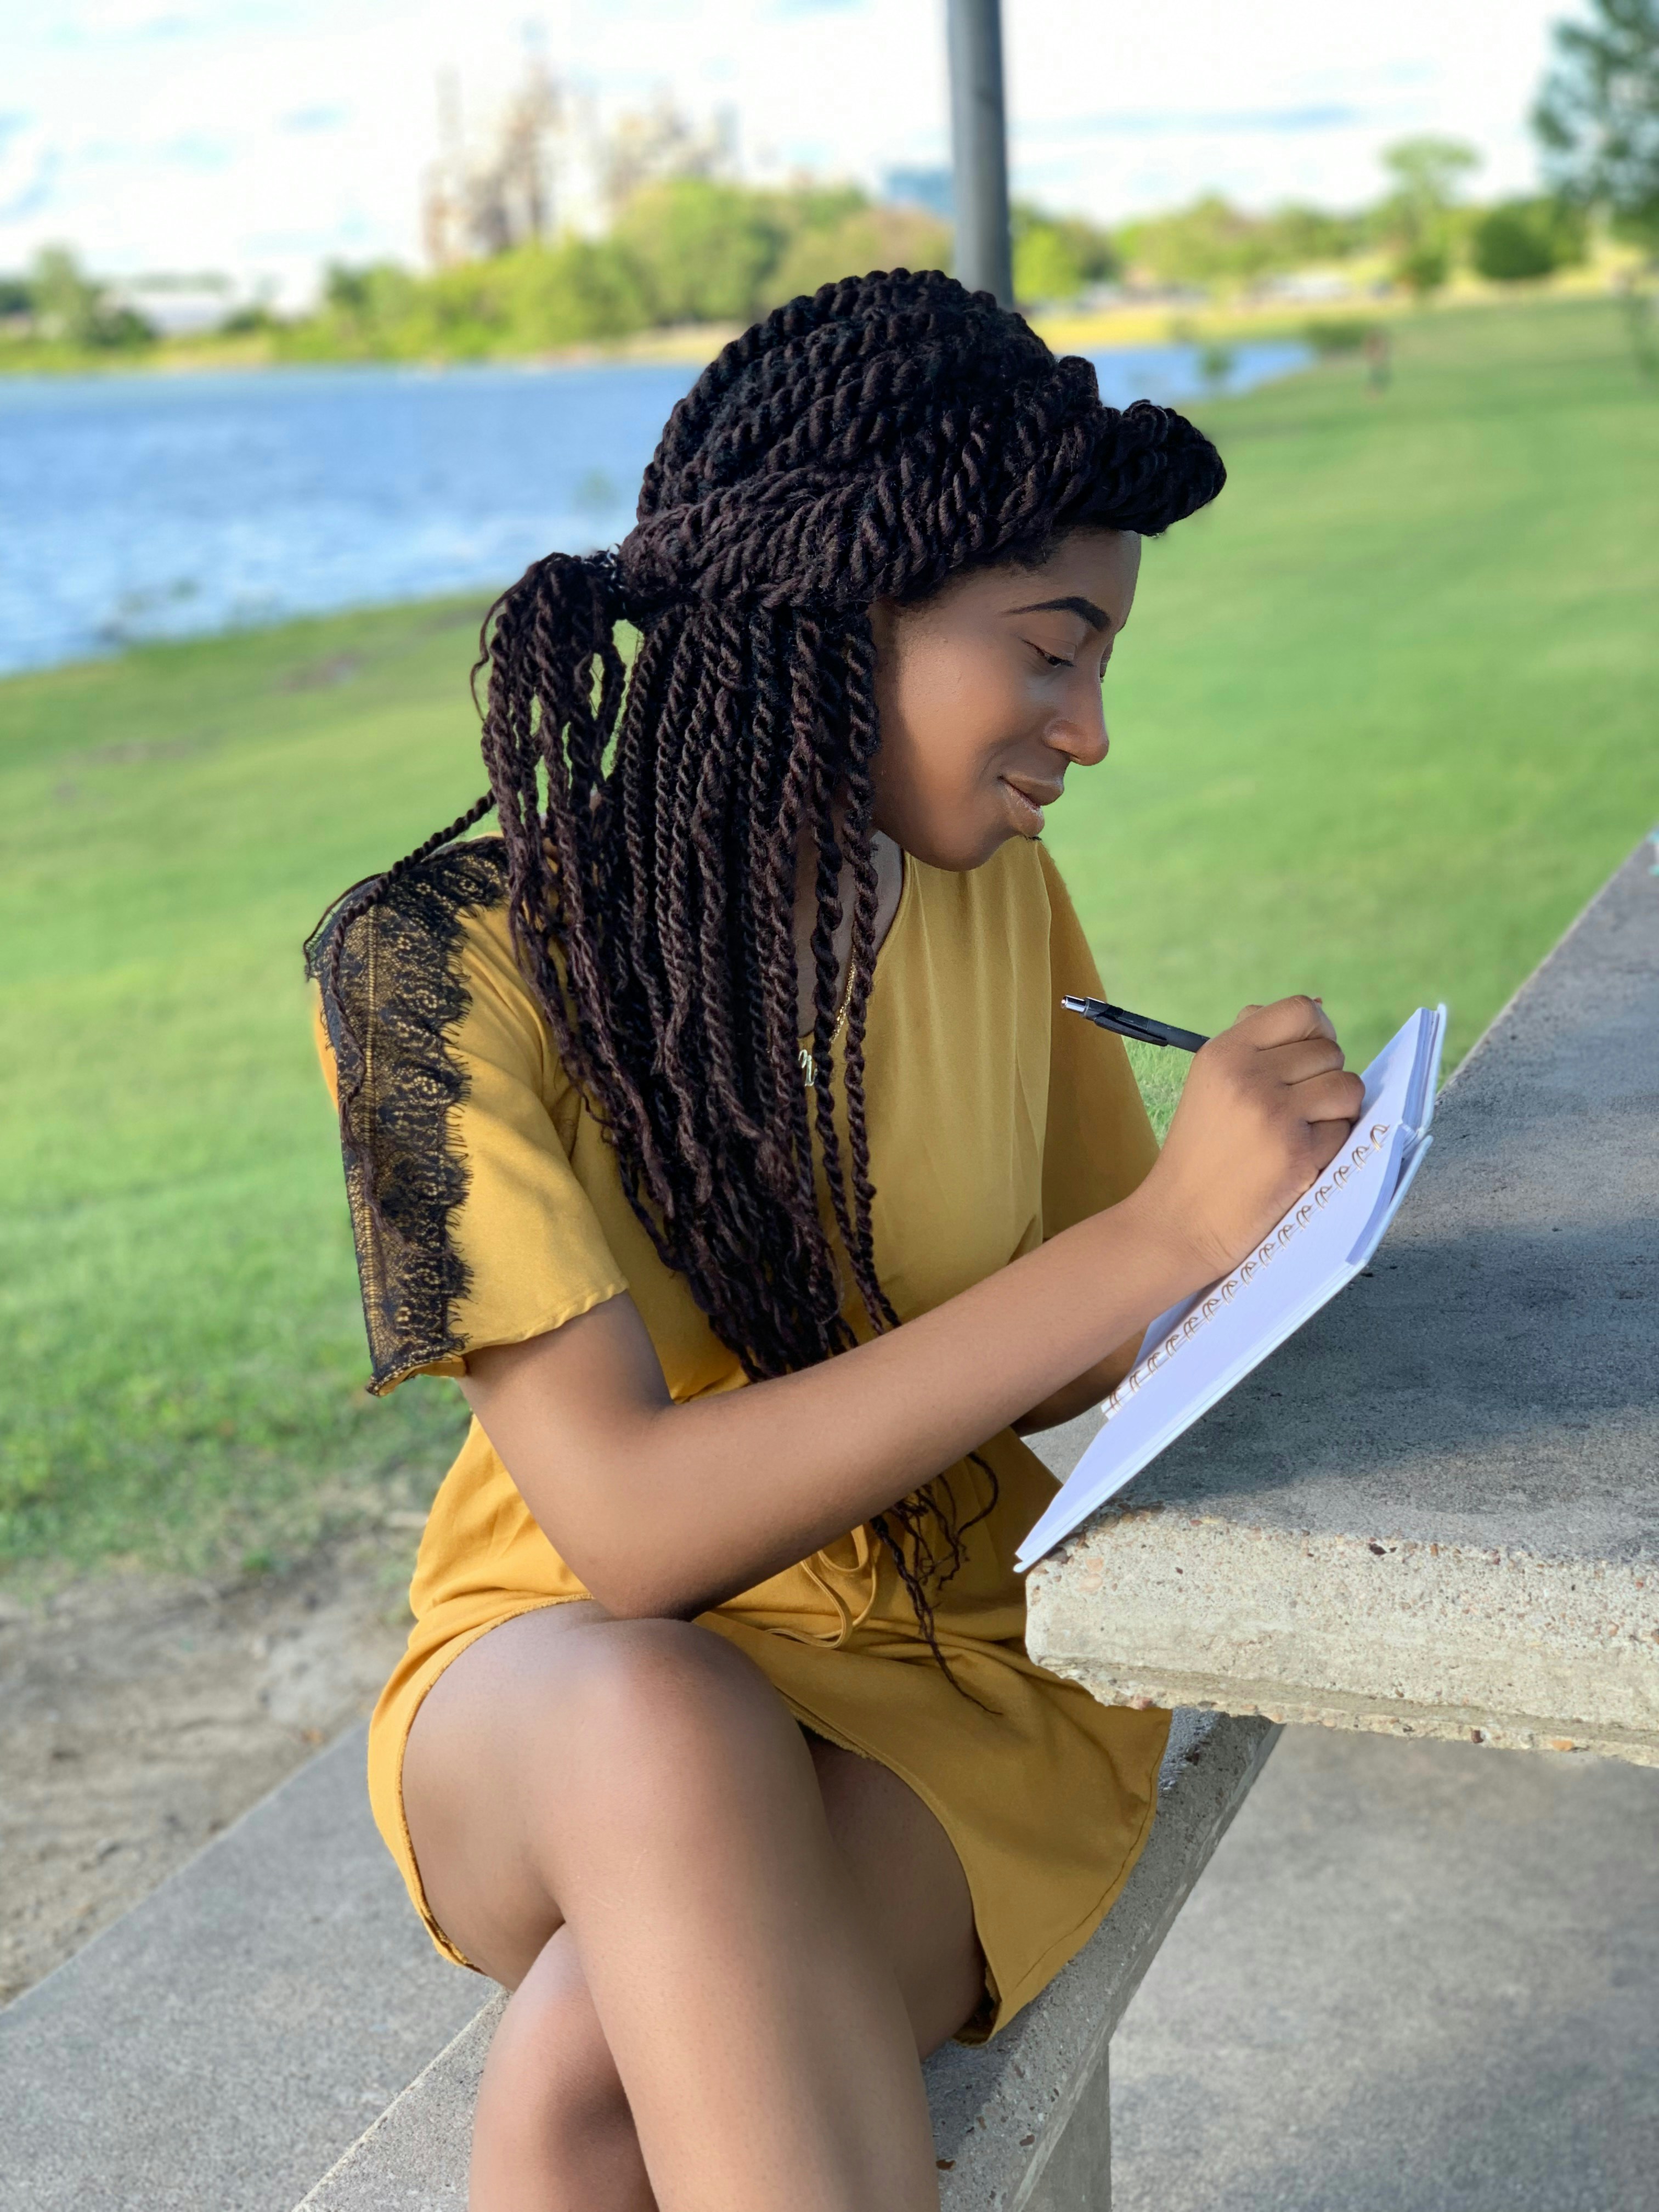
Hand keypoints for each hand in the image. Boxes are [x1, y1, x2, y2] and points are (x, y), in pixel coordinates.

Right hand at [1136, 996, 1364, 1285]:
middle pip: (1330, 1052)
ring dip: (1336, 1111)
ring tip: (1301, 1133)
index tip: (1308, 1059)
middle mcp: (1248, 1076)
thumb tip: (1317, 1004)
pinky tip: (1297, 1160)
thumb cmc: (1202, 1152)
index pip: (1301, 1011)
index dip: (1317, 1031)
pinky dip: (1330, 1147)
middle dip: (1323, 1079)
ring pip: (1347, 1088)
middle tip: (1294, 1111)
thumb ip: (1255, 1042)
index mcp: (1224, 1052)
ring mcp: (1274, 1115)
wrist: (1179, 1220)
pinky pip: (1345, 1131)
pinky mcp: (1298, 1155)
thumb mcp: (1211, 1083)